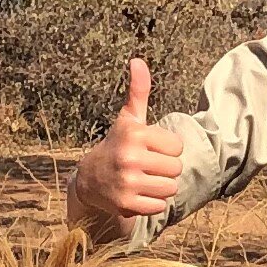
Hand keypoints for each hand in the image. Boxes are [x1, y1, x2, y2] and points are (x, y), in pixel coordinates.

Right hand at [67, 58, 188, 239]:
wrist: (89, 180)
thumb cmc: (118, 144)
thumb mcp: (128, 119)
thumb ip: (138, 91)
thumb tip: (138, 60)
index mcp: (135, 134)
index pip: (178, 147)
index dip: (167, 149)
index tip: (149, 148)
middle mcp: (129, 157)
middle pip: (176, 169)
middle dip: (165, 169)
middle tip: (145, 166)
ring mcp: (127, 182)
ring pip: (170, 189)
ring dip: (160, 187)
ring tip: (142, 180)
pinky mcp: (126, 205)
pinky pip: (159, 206)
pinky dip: (151, 203)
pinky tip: (136, 194)